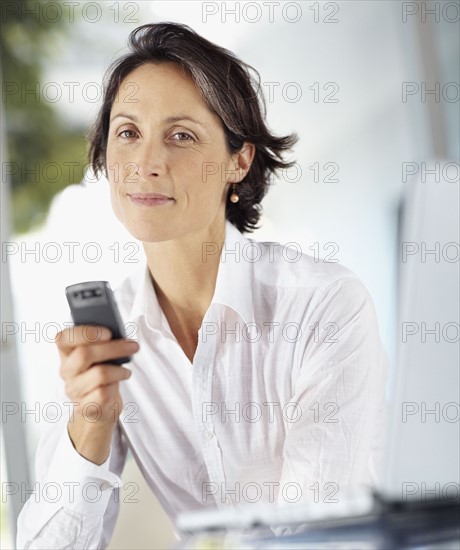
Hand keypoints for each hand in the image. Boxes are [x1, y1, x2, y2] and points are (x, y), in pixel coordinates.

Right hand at [55, 325, 138, 463]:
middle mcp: (66, 371)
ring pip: (99, 373)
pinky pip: (103, 393)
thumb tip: (119, 334)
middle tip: (134, 346)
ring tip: (126, 371)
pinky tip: (118, 384)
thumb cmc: (102, 372)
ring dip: (119, 370)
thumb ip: (102, 342)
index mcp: (67, 353)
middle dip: (114, 348)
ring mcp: (73, 390)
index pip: (63, 338)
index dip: (85, 333)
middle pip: (84, 354)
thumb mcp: (100, 355)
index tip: (108, 332)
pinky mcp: (84, 407)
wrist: (100, 406)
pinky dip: (116, 386)